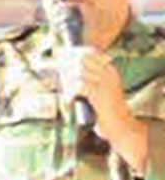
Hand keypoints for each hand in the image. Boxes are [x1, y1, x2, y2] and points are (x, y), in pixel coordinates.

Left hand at [59, 47, 147, 171]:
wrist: (120, 126)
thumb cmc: (105, 111)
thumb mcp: (99, 91)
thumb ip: (86, 80)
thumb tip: (65, 73)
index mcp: (109, 70)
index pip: (89, 53)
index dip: (72, 54)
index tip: (60, 59)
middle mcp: (108, 73)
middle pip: (81, 60)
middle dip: (66, 67)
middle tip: (59, 77)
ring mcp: (105, 83)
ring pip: (78, 73)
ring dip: (67, 82)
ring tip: (65, 93)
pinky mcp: (99, 95)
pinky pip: (79, 86)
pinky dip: (70, 93)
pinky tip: (69, 101)